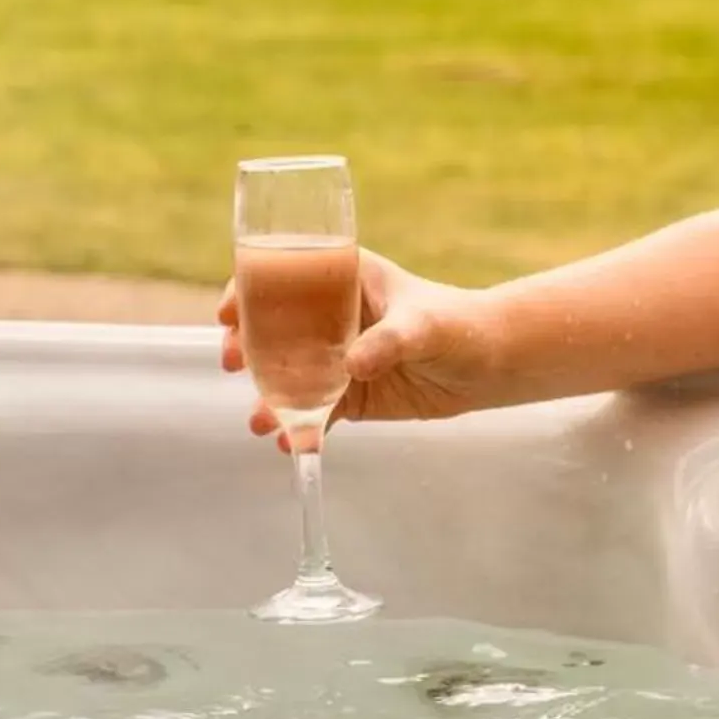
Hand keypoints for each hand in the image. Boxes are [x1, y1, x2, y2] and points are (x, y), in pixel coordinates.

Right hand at [221, 249, 497, 450]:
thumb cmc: (458, 324)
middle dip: (243, 346)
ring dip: (266, 395)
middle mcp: (331, 317)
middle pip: (272, 327)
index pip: (285, 276)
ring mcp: (337, 358)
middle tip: (231, 364)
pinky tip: (289, 442)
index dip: (248, 290)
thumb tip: (353, 365)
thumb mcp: (423, 325)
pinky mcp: (350, 396)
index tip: (228, 313)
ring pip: (287, 374)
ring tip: (260, 419)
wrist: (490, 364)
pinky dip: (299, 427)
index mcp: (344, 279)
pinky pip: (314, 412)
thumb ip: (389, 341)